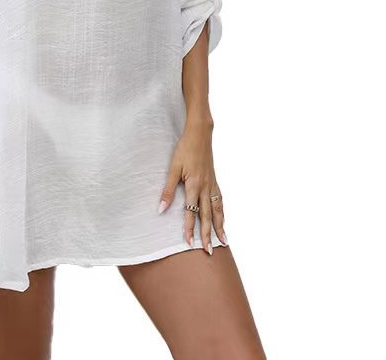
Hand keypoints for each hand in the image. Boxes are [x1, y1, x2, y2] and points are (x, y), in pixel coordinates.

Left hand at [159, 120, 227, 251]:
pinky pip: (220, 200)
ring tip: (224, 241)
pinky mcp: (215, 180)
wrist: (200, 134)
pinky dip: (222, 212)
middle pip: (207, 216)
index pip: (191, 212)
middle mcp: (206, 187)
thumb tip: (161, 209)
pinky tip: (223, 219)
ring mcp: (212, 184)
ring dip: (220, 226)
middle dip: (208, 235)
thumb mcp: (173, 167)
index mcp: (194, 185)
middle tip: (210, 251)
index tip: (189, 243)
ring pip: (217, 210)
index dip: (190, 228)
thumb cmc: (184, 149)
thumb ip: (168, 189)